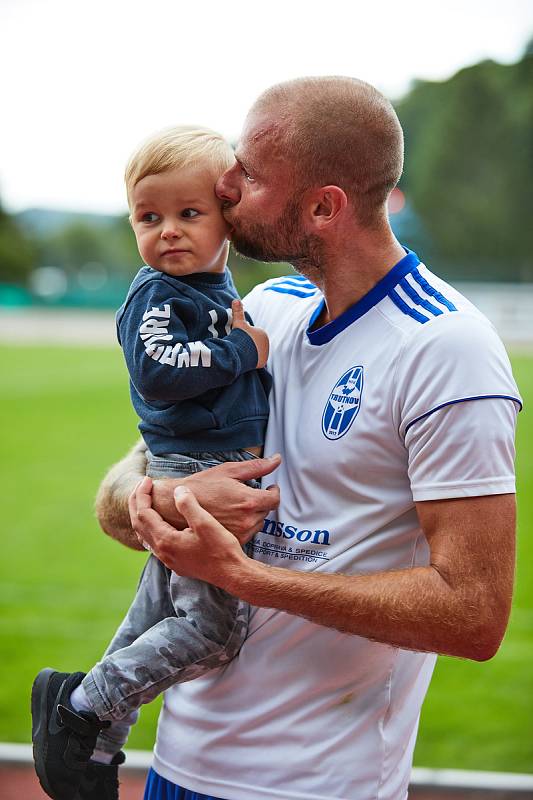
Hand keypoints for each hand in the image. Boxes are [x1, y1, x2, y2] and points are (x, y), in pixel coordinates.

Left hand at [129, 478, 247, 585]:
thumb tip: (177, 491)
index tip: (147, 479)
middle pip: (138, 524)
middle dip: (136, 502)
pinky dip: (151, 527)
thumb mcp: (204, 522)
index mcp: (165, 540)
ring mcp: (168, 559)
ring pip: (145, 535)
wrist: (232, 573)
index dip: (142, 494)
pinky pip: (154, 543)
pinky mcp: (176, 563)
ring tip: (146, 501)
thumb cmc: (221, 548)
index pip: (144, 513)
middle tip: (141, 485)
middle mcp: (162, 552)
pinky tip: (160, 523)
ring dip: (142, 516)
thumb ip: (187, 504)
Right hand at [150, 454, 280, 544]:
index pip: (274, 499)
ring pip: (257, 522)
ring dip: (252, 514)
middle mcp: (246, 520)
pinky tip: (230, 516)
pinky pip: (247, 533)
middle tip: (246, 494)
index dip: (274, 491)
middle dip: (260, 501)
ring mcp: (240, 533)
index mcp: (248, 501)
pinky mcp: (232, 541)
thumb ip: (256, 466)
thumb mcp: (228, 471)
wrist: (177, 507)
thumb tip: (275, 460)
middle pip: (266, 510)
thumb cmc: (201, 487)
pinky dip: (243, 525)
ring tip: (236, 506)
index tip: (270, 488)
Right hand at [232, 299, 268, 367]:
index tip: (239, 338)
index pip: (252, 335)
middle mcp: (267, 344)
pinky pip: (255, 361)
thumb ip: (238, 311)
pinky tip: (244, 360)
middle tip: (239, 346)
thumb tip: (236, 300)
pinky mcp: (262, 363)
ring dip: (249, 353)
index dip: (244, 336)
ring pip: (254, 353)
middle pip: (254, 344)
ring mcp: (265, 354)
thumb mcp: (239, 322)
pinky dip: (250, 361)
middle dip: (247, 345)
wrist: (241, 352)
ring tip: (241, 352)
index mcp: (263, 333)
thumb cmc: (241, 336)